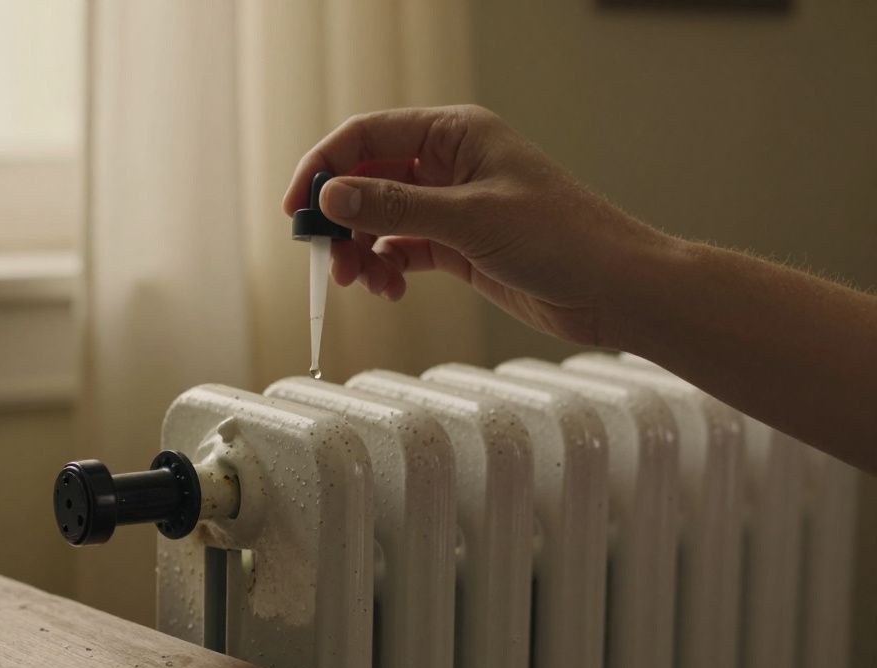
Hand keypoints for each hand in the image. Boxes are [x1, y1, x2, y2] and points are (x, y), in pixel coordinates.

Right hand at [283, 105, 674, 346]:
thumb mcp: (470, 219)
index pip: (367, 136)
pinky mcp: (458, 245)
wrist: (615, 288)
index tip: (298, 209)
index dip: (324, 167)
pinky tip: (389, 289)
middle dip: (341, 218)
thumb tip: (332, 195)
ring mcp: (452, 205)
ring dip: (361, 249)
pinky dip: (386, 268)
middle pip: (366, 179)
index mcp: (454, 133)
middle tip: (326, 257)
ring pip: (379, 218)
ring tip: (362, 282)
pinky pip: (400, 249)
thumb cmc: (564, 238)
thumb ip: (395, 206)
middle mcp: (448, 163)